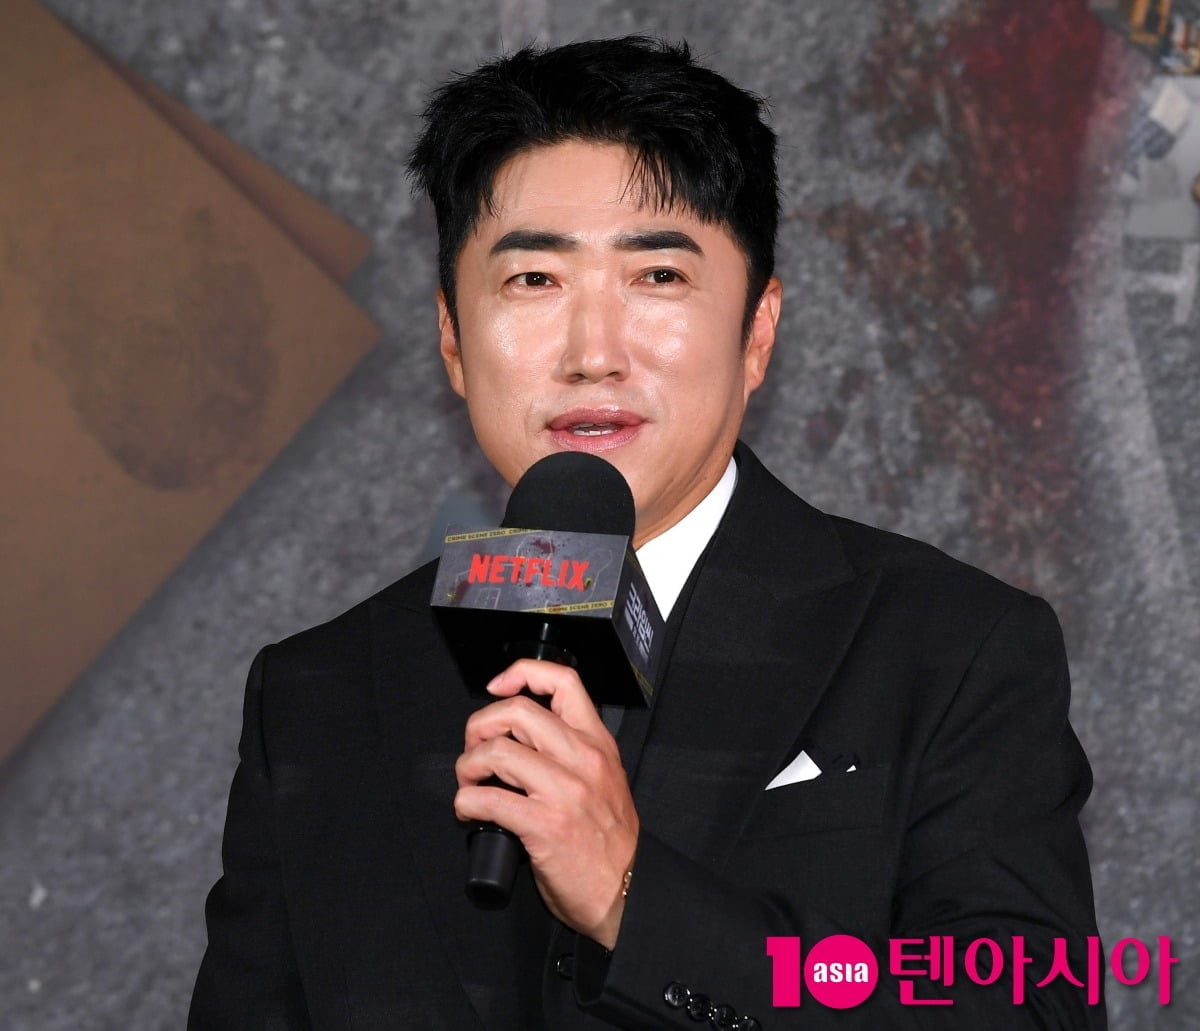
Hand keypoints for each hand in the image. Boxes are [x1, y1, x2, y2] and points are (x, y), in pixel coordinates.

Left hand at [454, 658, 637, 948]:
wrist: (626, 892)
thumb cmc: (611, 844)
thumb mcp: (606, 781)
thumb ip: (574, 754)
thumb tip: (522, 738)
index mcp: (598, 745)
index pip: (564, 682)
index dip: (523, 673)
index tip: (498, 686)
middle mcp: (583, 760)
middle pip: (518, 711)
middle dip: (481, 725)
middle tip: (476, 748)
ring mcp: (564, 792)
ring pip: (497, 751)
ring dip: (468, 766)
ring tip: (470, 782)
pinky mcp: (544, 826)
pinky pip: (487, 799)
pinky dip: (466, 802)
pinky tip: (470, 811)